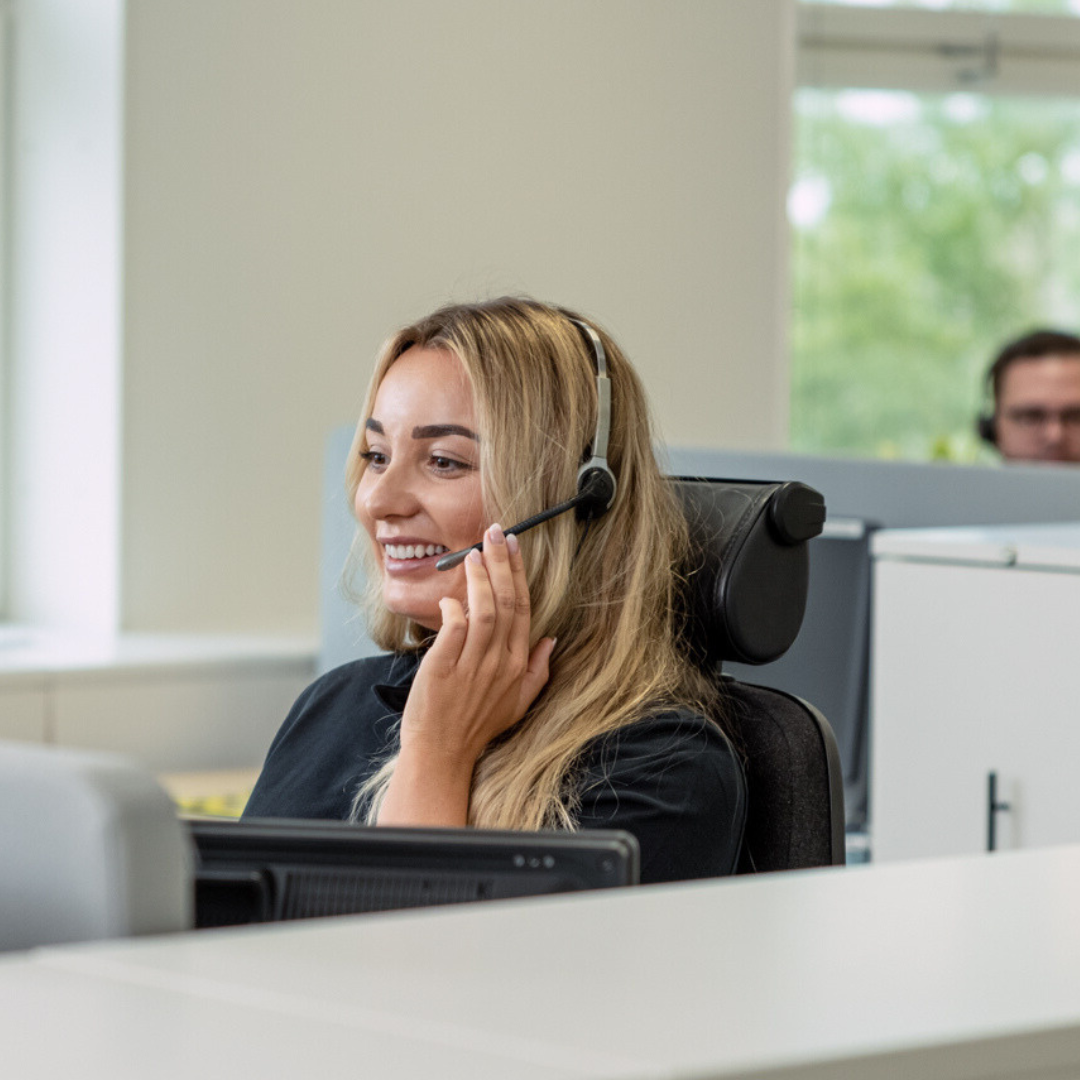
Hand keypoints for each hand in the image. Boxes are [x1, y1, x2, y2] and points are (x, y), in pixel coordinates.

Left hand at [377, 523, 555, 825]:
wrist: (441, 755)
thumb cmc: (476, 728)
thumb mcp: (518, 704)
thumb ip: (538, 671)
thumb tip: (550, 641)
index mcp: (517, 665)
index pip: (522, 609)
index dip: (518, 574)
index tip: (513, 547)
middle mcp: (498, 662)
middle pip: (506, 602)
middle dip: (501, 563)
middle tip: (494, 534)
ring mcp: (472, 665)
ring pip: (483, 611)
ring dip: (479, 579)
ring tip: (473, 554)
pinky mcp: (443, 669)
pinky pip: (454, 630)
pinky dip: (453, 610)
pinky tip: (450, 598)